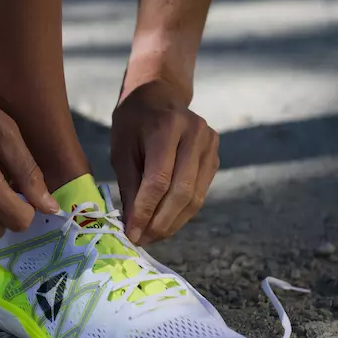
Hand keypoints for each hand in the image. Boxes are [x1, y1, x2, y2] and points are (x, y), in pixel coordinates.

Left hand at [111, 80, 218, 244]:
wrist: (158, 97)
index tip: (132, 233)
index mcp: (168, 127)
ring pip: (195, 197)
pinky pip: (200, 192)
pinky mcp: (215, 157)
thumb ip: (129, 186)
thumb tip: (134, 226)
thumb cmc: (133, 123)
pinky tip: (165, 221)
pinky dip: (182, 212)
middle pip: (181, 191)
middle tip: (143, 239)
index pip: (159, 180)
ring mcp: (210, 145)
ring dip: (173, 222)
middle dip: (161, 222)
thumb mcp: (121, 150)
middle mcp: (195, 134)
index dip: (146, 211)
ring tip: (151, 236)